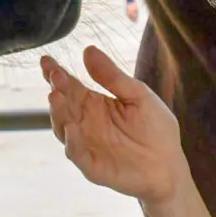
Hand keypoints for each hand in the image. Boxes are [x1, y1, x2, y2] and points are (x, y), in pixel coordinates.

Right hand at [41, 46, 189, 207]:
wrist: (169, 164)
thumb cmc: (155, 128)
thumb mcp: (138, 95)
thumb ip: (113, 77)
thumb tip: (88, 50)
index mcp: (93, 103)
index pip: (70, 85)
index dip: (56, 73)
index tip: (46, 60)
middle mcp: (84, 123)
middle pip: (63, 104)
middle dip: (57, 89)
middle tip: (55, 75)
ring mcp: (86, 145)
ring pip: (64, 128)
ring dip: (58, 113)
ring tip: (56, 96)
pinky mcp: (93, 166)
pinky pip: (77, 154)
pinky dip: (72, 142)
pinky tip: (72, 128)